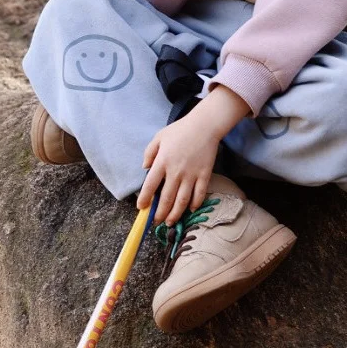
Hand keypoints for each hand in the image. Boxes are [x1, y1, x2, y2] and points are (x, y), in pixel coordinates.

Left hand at [137, 104, 221, 224]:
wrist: (205, 125)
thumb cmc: (180, 129)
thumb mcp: (159, 137)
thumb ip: (149, 153)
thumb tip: (144, 168)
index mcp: (162, 162)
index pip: (150, 185)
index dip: (145, 199)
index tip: (142, 208)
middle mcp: (176, 171)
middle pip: (166, 198)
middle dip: (160, 213)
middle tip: (156, 222)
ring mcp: (191, 174)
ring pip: (182, 200)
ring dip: (175, 214)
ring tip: (170, 222)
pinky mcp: (204, 174)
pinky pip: (199, 193)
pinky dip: (195, 204)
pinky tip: (190, 210)